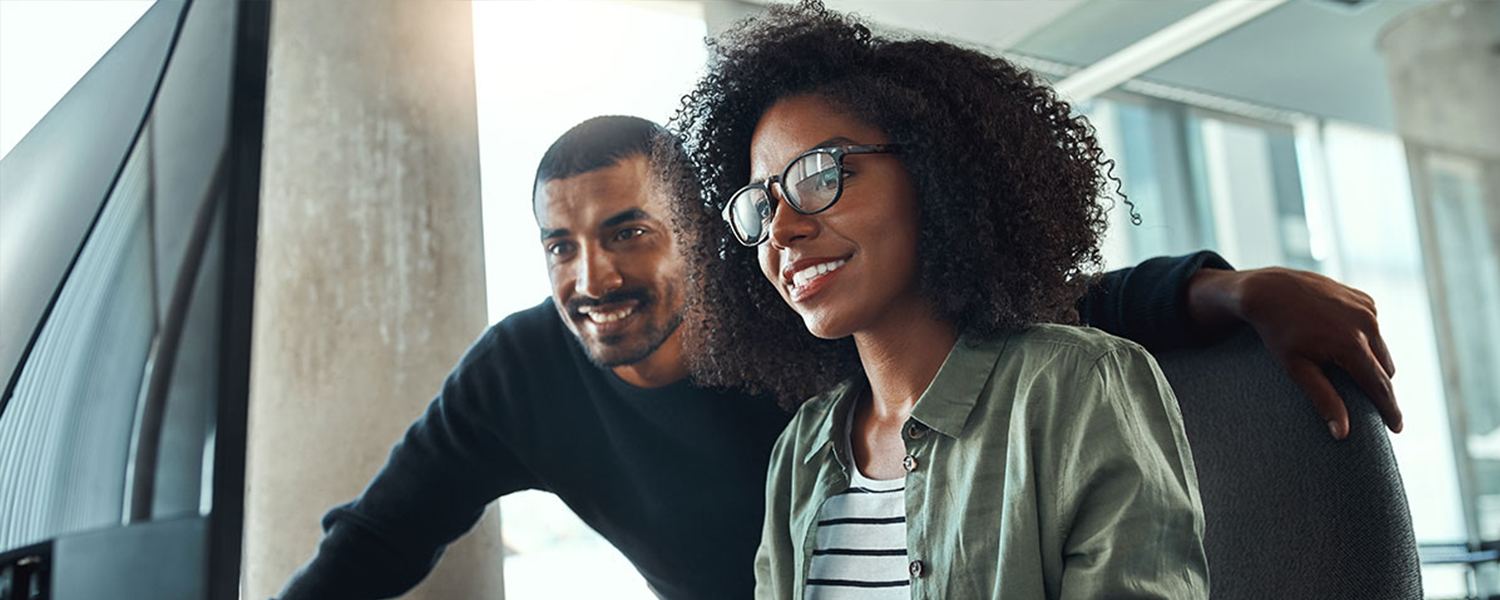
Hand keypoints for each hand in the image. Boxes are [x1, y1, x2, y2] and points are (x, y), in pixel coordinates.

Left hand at [1188, 267, 1400, 439]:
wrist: (1270, 290)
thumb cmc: (1280, 332)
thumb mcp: (1297, 368)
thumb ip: (1324, 399)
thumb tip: (1343, 433)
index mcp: (1352, 345)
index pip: (1380, 386)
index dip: (1389, 409)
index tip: (1397, 428)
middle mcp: (1367, 324)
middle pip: (1385, 369)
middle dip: (1378, 386)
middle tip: (1367, 403)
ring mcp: (1368, 309)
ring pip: (1381, 349)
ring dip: (1372, 362)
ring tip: (1350, 371)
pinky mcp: (1365, 299)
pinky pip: (1373, 328)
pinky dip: (1366, 339)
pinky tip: (1342, 340)